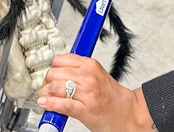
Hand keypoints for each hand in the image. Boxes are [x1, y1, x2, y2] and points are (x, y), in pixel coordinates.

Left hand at [37, 54, 154, 131]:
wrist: (128, 114)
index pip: (60, 60)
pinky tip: (45, 103)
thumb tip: (56, 72)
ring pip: (55, 87)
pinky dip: (51, 104)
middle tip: (48, 89)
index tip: (51, 76)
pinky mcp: (86, 109)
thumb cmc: (112, 97)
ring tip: (46, 98)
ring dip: (46, 93)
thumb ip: (78, 71)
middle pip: (54, 73)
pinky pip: (63, 104)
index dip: (52, 68)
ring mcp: (87, 93)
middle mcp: (88, 76)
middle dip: (47, 82)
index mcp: (90, 65)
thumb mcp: (97, 75)